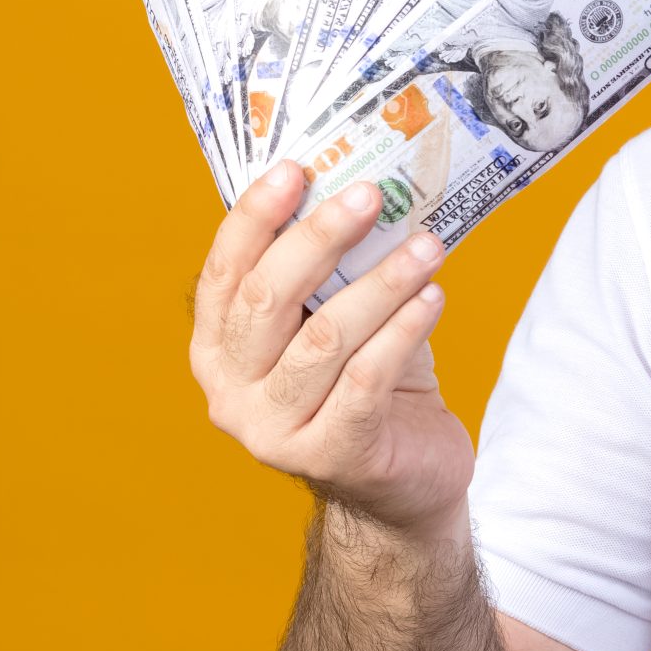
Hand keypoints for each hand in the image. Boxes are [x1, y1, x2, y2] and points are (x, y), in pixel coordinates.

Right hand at [189, 160, 474, 539]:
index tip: (296, 168)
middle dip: (320, 238)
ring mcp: (274, 432)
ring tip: (427, 247)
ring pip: (325, 338)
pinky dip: (403, 332)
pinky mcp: (332, 455)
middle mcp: (230, 392)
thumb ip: (334, 274)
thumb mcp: (340, 323)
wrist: (406, 483)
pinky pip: (366, 380)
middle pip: (267, 300)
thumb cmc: (370, 387)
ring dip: (382, 283)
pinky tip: (433, 298)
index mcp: (218, 350)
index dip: (255, 218)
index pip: (223, 273)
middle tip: (371, 195)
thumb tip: (363, 188)